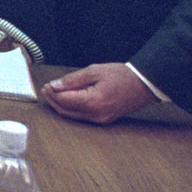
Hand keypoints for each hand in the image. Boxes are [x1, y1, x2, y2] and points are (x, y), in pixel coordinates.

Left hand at [41, 63, 156, 123]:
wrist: (144, 85)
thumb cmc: (122, 76)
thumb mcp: (94, 71)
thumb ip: (72, 80)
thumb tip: (55, 85)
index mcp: (92, 102)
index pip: (64, 100)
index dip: (52, 93)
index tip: (46, 85)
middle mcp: (95, 115)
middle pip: (65, 110)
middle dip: (53, 100)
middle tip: (47, 89)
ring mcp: (100, 120)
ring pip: (72, 115)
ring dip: (61, 105)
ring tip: (54, 93)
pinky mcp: (103, 120)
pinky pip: (82, 116)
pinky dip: (72, 108)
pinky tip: (68, 99)